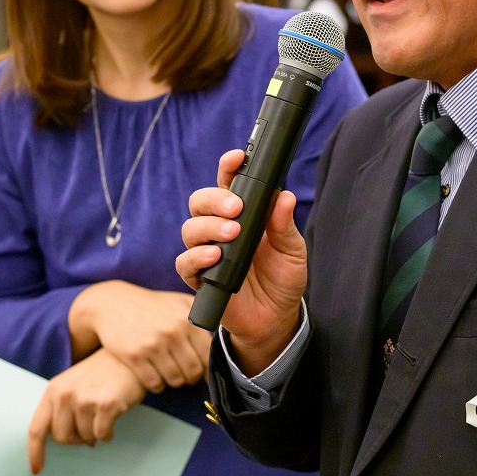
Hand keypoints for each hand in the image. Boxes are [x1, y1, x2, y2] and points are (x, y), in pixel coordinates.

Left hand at [27, 348, 145, 474]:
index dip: (35, 452)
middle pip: (62, 437)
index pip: (36, 428)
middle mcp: (66, 395)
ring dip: (95, 434)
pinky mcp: (106, 405)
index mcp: (54, 389)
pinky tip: (114, 418)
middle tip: (88, 429)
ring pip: (85, 437)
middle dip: (76, 438)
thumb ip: (60, 407)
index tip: (37, 469)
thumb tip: (60, 439)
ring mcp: (85, 400)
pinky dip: (108, 433)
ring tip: (103, 417)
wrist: (129, 357)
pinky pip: (102, 435)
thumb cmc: (102, 372)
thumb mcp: (73, 383)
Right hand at [68, 282, 209, 392]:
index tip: (202, 370)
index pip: (207, 355)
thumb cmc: (151, 305)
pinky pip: (155, 383)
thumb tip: (219, 339)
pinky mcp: (134, 357)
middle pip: (193, 371)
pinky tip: (156, 377)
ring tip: (171, 375)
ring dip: (175, 382)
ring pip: (175, 380)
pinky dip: (158, 385)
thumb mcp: (179, 302)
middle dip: (191, 377)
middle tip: (185, 375)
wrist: (113, 304)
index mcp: (187, 319)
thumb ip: (202, 316)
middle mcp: (173, 332)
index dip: (206, 366)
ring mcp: (153, 345)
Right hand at [176, 150, 307, 374]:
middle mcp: (220, 229)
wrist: (276, 318)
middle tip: (236, 207)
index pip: (228, 184)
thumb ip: (284, 224)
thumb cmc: (282, 277)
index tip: (236, 157)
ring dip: (208, 227)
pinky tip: (214, 257)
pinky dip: (196, 257)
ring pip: (190, 228)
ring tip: (231, 234)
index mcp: (243, 214)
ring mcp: (207, 252)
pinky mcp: (200, 279)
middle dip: (215, 199)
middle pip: (201, 202)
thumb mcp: (292, 250)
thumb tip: (284, 196)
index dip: (228, 167)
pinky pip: (184, 263)